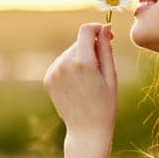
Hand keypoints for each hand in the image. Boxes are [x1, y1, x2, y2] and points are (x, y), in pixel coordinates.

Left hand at [44, 22, 117, 141]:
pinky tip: (78, 84)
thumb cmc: (105, 104)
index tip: (106, 34)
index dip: (97, 28)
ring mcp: (54, 71)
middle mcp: (64, 64)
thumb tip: (104, 27)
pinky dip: (70, 67)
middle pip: (79, 42)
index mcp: (83, 62)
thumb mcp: (110, 75)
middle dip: (91, 47)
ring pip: (70, 52)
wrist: (86, 130)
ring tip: (90, 80)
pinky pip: (62, 63)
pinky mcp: (48, 78)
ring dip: (80, 58)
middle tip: (102, 66)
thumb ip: (106, 49)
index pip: (86, 31)